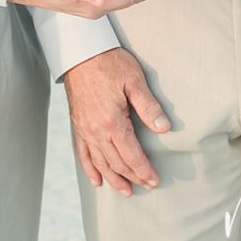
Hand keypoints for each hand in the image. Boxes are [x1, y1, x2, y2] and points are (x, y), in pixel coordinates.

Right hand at [62, 46, 169, 195]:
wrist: (79, 50)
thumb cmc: (108, 61)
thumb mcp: (133, 80)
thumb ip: (148, 106)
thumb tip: (164, 128)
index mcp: (112, 122)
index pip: (132, 156)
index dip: (144, 171)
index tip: (155, 181)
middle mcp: (96, 130)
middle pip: (117, 163)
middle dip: (133, 177)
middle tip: (147, 186)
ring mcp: (84, 129)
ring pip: (100, 163)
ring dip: (113, 179)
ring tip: (125, 191)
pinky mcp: (76, 124)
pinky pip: (82, 153)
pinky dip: (89, 169)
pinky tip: (96, 180)